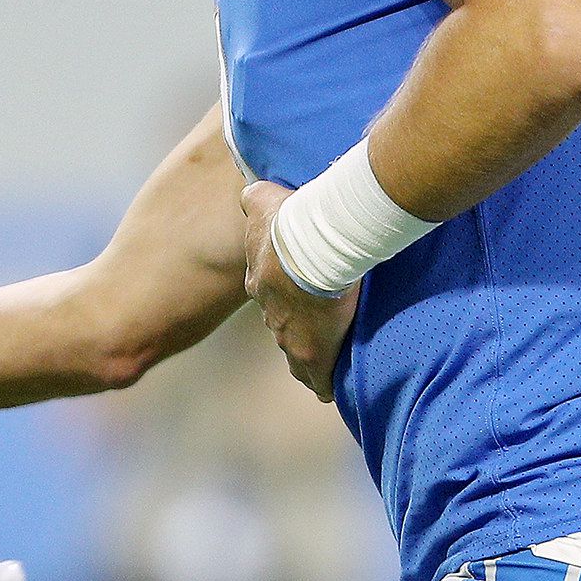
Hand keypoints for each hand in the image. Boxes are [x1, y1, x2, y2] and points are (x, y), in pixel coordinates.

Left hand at [241, 180, 358, 400]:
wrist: (313, 246)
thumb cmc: (292, 221)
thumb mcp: (265, 202)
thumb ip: (256, 199)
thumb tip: (250, 192)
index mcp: (260, 282)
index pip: (270, 294)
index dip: (287, 295)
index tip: (302, 296)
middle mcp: (270, 314)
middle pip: (283, 326)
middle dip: (299, 327)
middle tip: (320, 326)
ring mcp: (289, 338)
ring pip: (295, 354)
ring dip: (310, 355)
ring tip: (326, 359)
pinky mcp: (313, 355)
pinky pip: (317, 378)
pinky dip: (323, 383)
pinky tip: (330, 388)